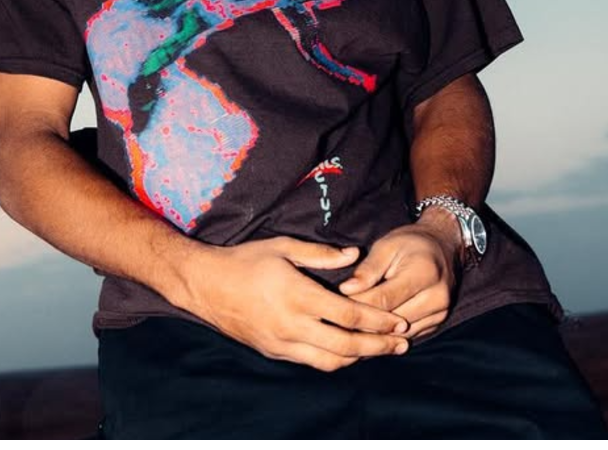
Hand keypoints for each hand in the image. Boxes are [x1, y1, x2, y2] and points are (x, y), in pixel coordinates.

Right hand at [179, 237, 410, 371]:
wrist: (205, 285)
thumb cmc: (245, 260)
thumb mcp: (283, 246)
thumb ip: (321, 254)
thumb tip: (354, 254)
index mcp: (298, 295)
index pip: (349, 316)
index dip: (378, 322)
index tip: (399, 322)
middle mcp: (292, 324)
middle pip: (346, 345)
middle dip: (379, 346)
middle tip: (402, 344)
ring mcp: (282, 343)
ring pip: (330, 360)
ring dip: (360, 358)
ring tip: (381, 351)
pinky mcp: (274, 351)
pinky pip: (312, 362)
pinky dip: (335, 360)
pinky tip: (349, 352)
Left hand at [338, 217, 460, 339]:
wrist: (441, 247)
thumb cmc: (410, 244)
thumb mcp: (386, 246)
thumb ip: (367, 269)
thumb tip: (346, 289)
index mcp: (424, 272)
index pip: (384, 299)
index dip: (356, 304)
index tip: (335, 304)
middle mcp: (437, 296)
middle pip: (392, 321)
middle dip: (363, 322)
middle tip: (337, 322)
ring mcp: (440, 313)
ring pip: (399, 335)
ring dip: (374, 334)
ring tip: (350, 329)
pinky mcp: (438, 323)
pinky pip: (408, 337)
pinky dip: (388, 337)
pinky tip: (370, 332)